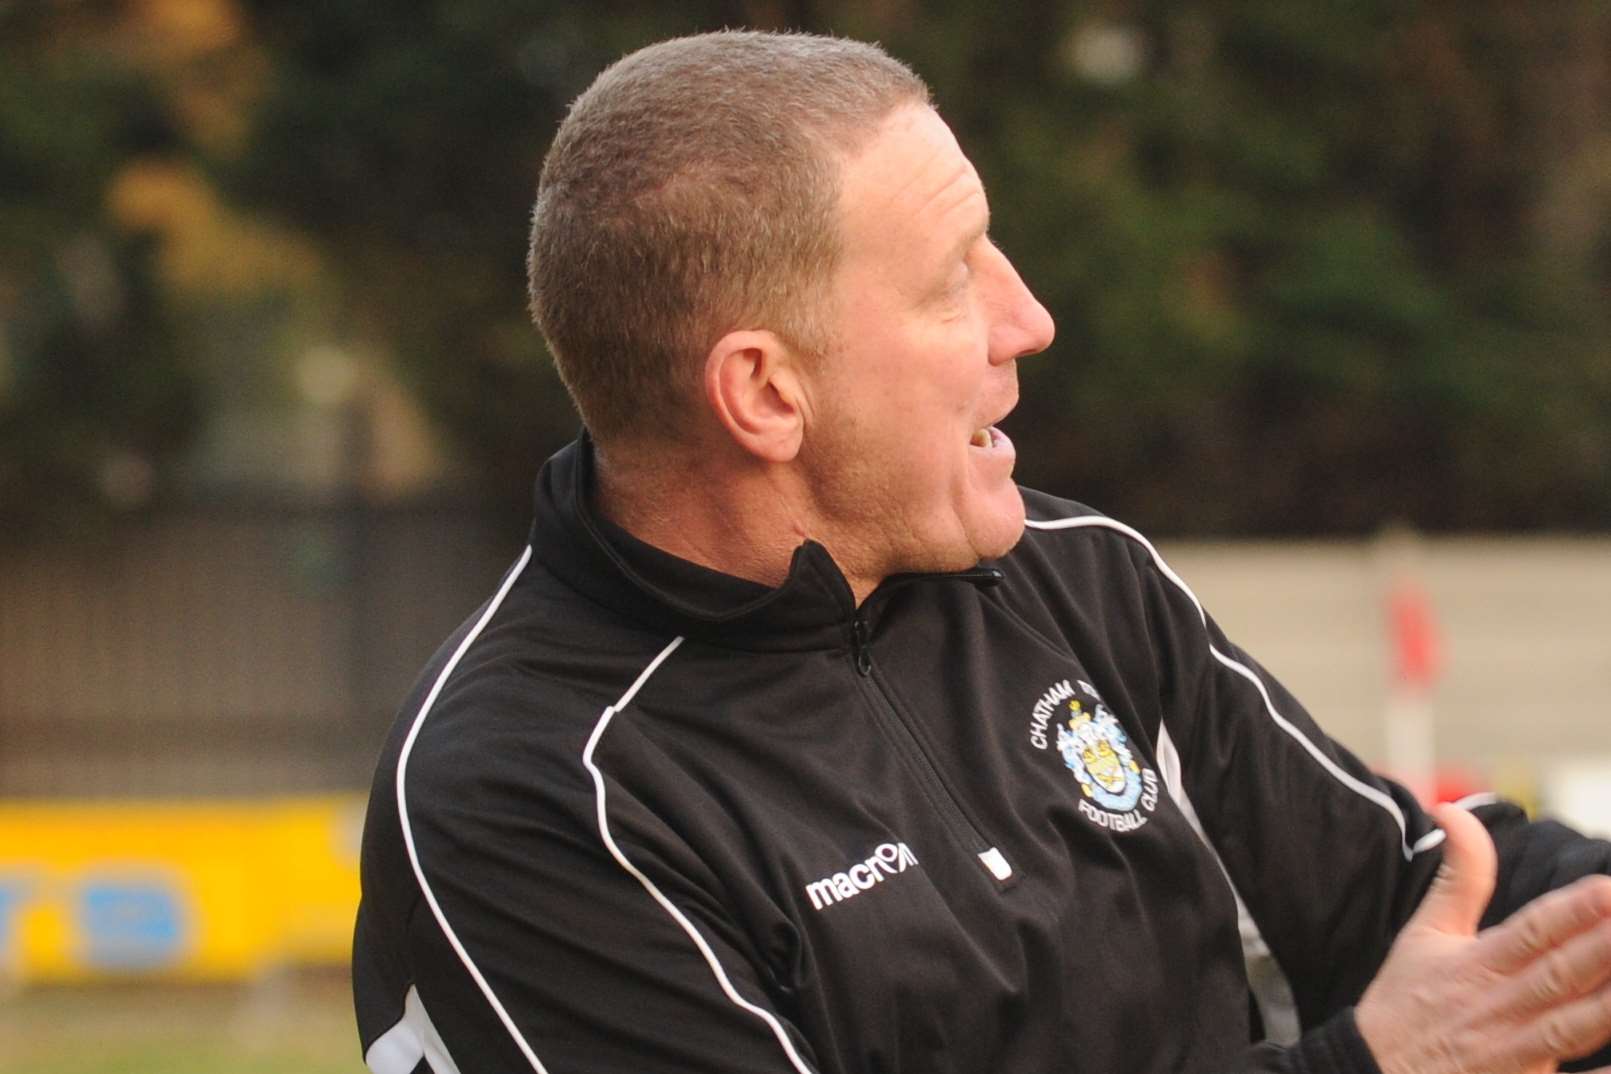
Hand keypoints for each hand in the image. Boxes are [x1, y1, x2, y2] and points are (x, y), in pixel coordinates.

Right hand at [1357, 804, 1610, 1073]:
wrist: (1374, 1073)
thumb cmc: (1406, 1001)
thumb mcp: (1424, 933)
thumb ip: (1458, 876)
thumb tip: (1456, 811)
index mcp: (1477, 965)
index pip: (1532, 931)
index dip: (1572, 910)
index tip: (1606, 887)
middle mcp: (1500, 1007)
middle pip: (1563, 975)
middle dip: (1605, 948)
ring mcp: (1515, 1054)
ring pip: (1576, 1027)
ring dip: (1609, 1004)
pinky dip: (1598, 1073)